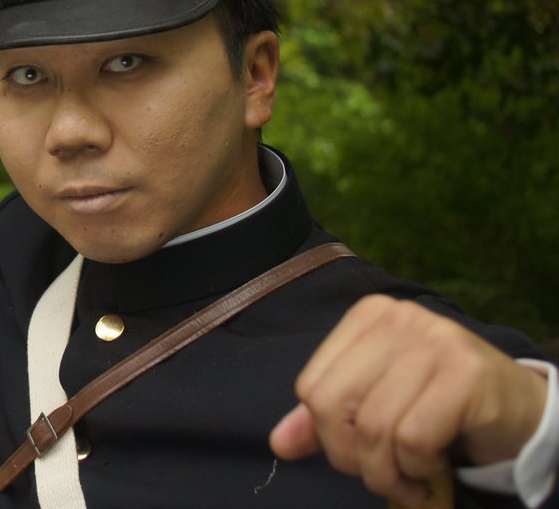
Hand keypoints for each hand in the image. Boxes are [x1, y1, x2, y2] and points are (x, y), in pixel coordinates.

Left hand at [270, 295, 547, 505]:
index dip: (326, 436)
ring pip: (373, 426)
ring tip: (408, 478)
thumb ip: (325, 419)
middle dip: (351, 458)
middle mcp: (400, 317)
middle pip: (334, 405)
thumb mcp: (376, 403)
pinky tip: (431, 467)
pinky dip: (417, 467)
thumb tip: (279, 443)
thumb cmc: (438, 404)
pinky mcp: (466, 372)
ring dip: (387, 471)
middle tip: (381, 475)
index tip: (355, 455)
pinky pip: (412, 437)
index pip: (311, 387)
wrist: (517, 408)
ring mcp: (434, 339)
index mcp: (367, 317)